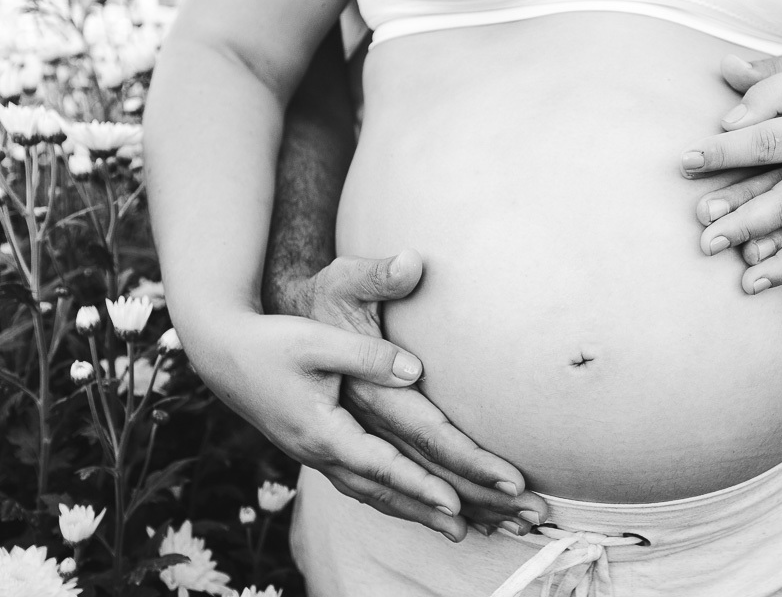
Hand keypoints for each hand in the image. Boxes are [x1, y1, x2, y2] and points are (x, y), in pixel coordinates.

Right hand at [178, 306, 473, 540]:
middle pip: (381, 492)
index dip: (420, 485)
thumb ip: (367, 355)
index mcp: (322, 432)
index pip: (381, 466)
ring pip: (370, 493)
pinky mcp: (316, 447)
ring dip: (412, 511)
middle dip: (427, 512)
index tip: (455, 502)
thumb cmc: (272, 342)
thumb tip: (415, 370)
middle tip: (469, 531)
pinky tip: (409, 503)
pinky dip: (390, 497)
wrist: (222, 351)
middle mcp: (319, 453)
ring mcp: (316, 455)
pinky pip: (360, 483)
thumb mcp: (318, 341)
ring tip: (453, 527)